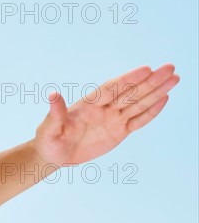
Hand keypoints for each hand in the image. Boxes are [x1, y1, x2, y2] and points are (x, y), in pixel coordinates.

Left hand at [32, 64, 179, 166]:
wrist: (54, 154)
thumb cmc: (48, 140)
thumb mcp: (48, 128)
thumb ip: (55, 113)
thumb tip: (53, 94)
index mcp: (88, 104)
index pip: (111, 89)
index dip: (128, 79)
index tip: (146, 69)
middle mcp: (103, 108)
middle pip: (130, 92)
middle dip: (150, 81)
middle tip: (170, 68)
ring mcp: (113, 119)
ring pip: (138, 104)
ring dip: (156, 92)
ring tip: (174, 78)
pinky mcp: (119, 132)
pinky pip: (138, 121)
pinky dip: (151, 111)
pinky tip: (165, 98)